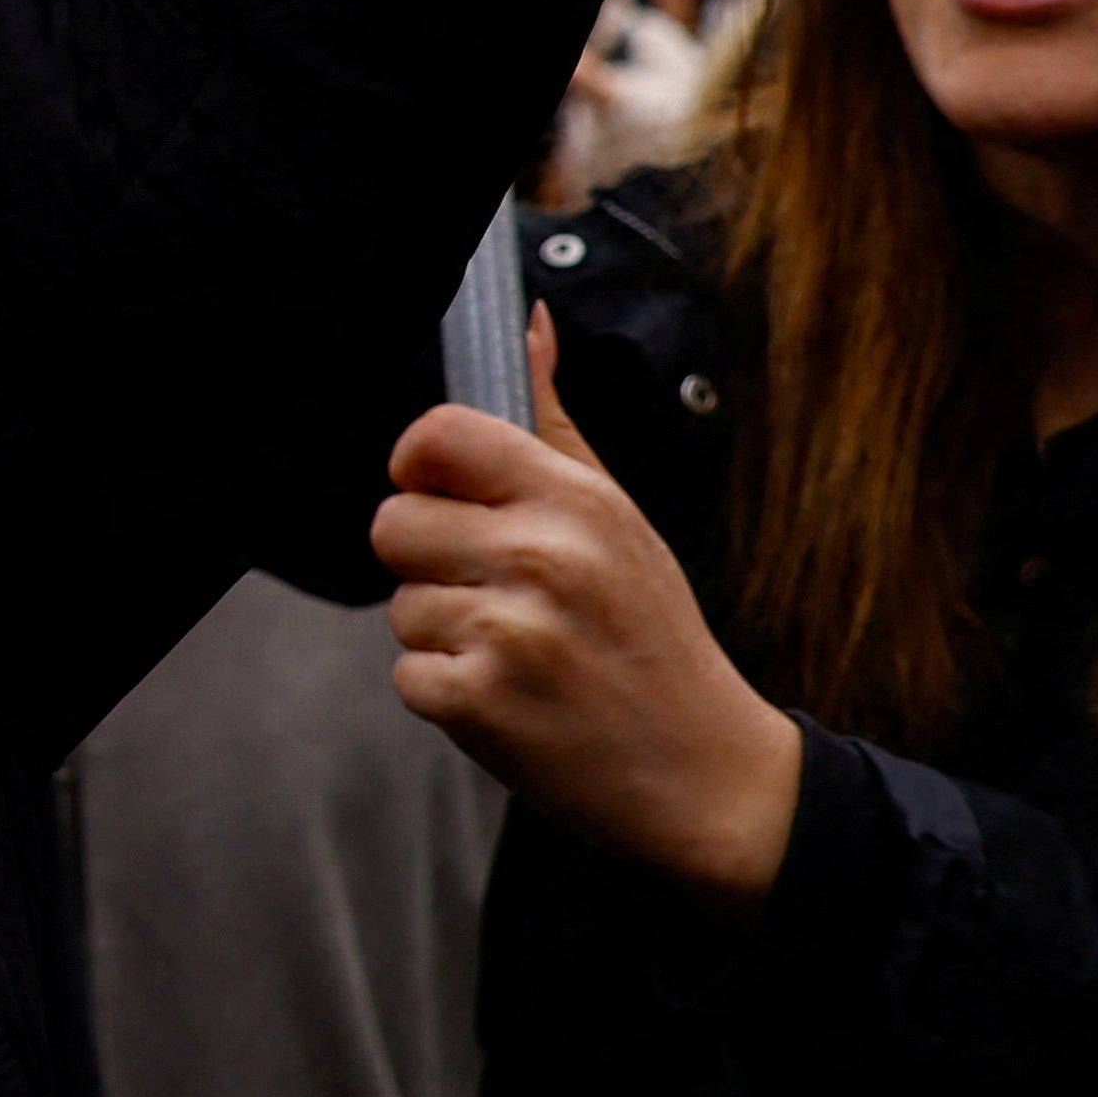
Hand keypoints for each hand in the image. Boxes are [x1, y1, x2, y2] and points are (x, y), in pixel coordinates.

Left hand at [373, 310, 807, 896]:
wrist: (704, 772)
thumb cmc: (656, 640)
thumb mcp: (622, 518)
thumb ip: (557, 424)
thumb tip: (528, 324)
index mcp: (576, 501)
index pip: (437, 436)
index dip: (420, 465)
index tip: (441, 493)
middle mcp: (540, 558)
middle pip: (393, 523)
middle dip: (428, 560)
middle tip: (493, 590)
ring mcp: (506, 634)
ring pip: (399, 605)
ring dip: (442, 633)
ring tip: (518, 652)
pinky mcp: (477, 705)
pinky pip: (406, 675)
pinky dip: (445, 693)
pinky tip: (509, 696)